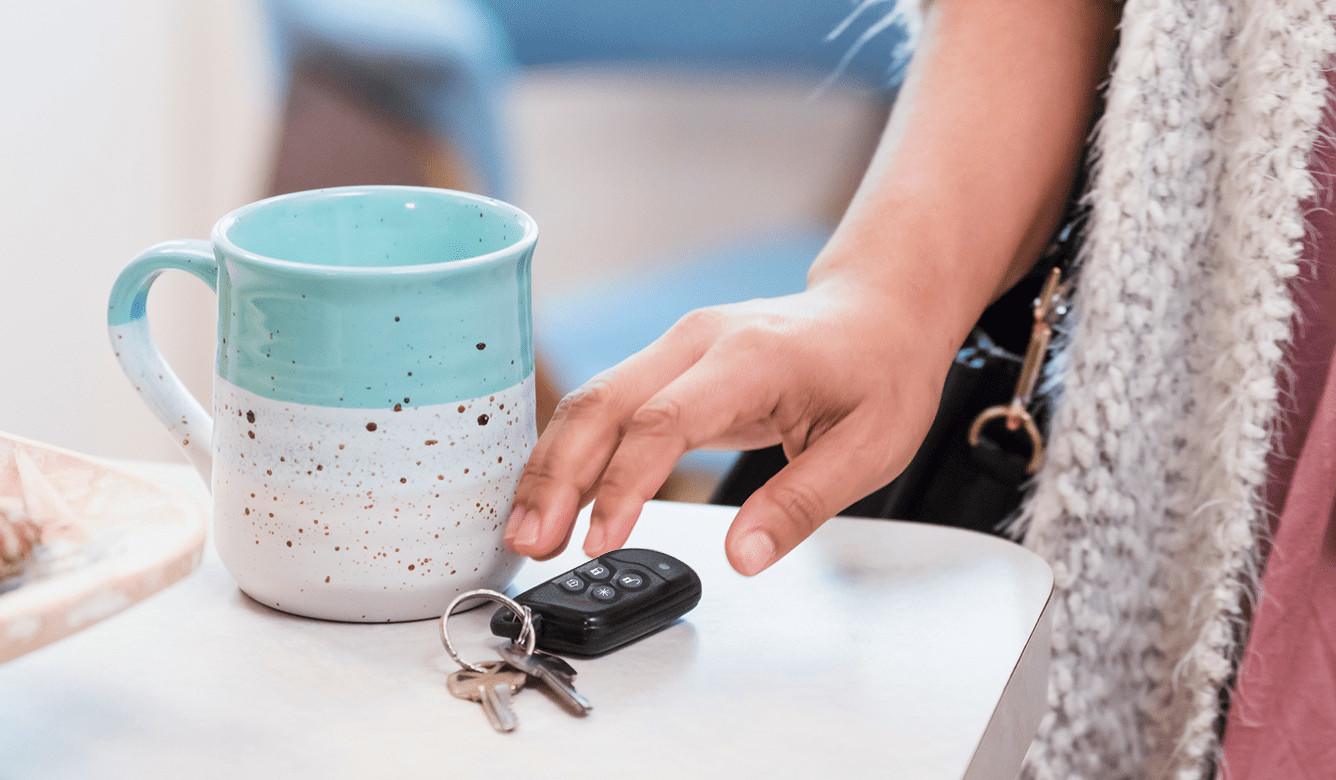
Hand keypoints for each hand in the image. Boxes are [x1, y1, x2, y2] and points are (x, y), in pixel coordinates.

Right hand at [502, 276, 955, 574]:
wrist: (876, 309)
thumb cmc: (879, 371)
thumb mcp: (870, 447)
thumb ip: (801, 502)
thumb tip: (742, 558)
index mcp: (750, 358)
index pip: (663, 421)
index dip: (623, 484)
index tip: (598, 542)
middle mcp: (699, 342)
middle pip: (604, 402)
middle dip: (557, 475)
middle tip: (530, 542)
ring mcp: (678, 346)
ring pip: (594, 400)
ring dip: (554, 464)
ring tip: (527, 530)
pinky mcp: (669, 363)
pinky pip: (610, 404)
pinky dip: (576, 450)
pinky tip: (556, 495)